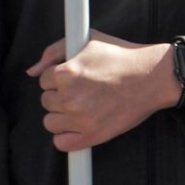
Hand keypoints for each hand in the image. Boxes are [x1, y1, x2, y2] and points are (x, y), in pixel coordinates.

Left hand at [28, 31, 179, 151]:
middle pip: (46, 101)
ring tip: (84, 107)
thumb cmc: (122, 57)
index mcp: (66, 73)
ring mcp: (81, 118)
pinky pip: (62, 143)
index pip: (43, 80)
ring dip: (63, 116)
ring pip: (50, 122)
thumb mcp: (88, 40)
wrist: (153, 77)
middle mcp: (70, 97)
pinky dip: (67, 137)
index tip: (78, 78)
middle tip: (84, 92)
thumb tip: (32, 72)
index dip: (60, 78)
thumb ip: (53, 51)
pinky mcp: (93, 135)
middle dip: (61, 96)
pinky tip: (80, 126)